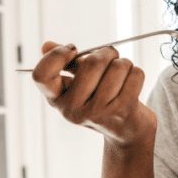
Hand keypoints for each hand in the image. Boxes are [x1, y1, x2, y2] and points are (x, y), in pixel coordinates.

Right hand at [31, 41, 155, 145]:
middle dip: (107, 53)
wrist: (125, 132)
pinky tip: (131, 84)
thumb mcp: (78, 85)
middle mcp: (73, 110)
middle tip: (111, 57)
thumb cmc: (100, 101)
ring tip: (122, 75)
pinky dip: (137, 73)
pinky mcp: (122, 112)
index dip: (56, 56)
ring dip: (124, 63)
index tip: (73, 49)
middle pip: (93, 62)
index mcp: (57, 99)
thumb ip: (65, 64)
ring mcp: (97, 112)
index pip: (41, 76)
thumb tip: (46, 45)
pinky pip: (136, 74)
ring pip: (118, 66)